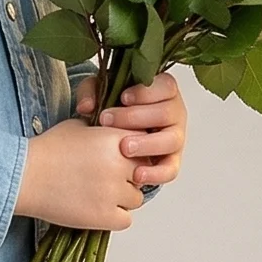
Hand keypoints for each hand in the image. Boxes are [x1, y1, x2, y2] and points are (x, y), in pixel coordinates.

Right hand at [13, 118, 144, 231]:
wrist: (24, 177)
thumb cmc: (46, 151)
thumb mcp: (77, 126)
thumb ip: (102, 131)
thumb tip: (114, 135)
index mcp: (116, 139)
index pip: (144, 147)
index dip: (133, 154)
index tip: (119, 160)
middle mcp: (120, 165)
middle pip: (143, 173)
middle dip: (128, 176)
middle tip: (106, 179)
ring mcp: (113, 192)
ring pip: (136, 199)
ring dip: (121, 198)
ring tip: (97, 195)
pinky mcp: (104, 216)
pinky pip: (125, 220)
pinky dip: (114, 217)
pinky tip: (96, 209)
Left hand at [75, 70, 187, 187]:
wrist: (118, 131)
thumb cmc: (116, 106)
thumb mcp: (103, 91)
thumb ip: (93, 91)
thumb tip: (86, 107)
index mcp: (164, 91)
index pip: (165, 86)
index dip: (145, 92)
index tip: (122, 97)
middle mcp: (174, 113)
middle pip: (166, 113)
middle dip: (135, 117)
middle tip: (106, 120)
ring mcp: (174, 137)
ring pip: (171, 140)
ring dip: (147, 144)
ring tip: (124, 148)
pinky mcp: (171, 160)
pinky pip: (170, 169)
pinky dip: (155, 173)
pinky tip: (136, 174)